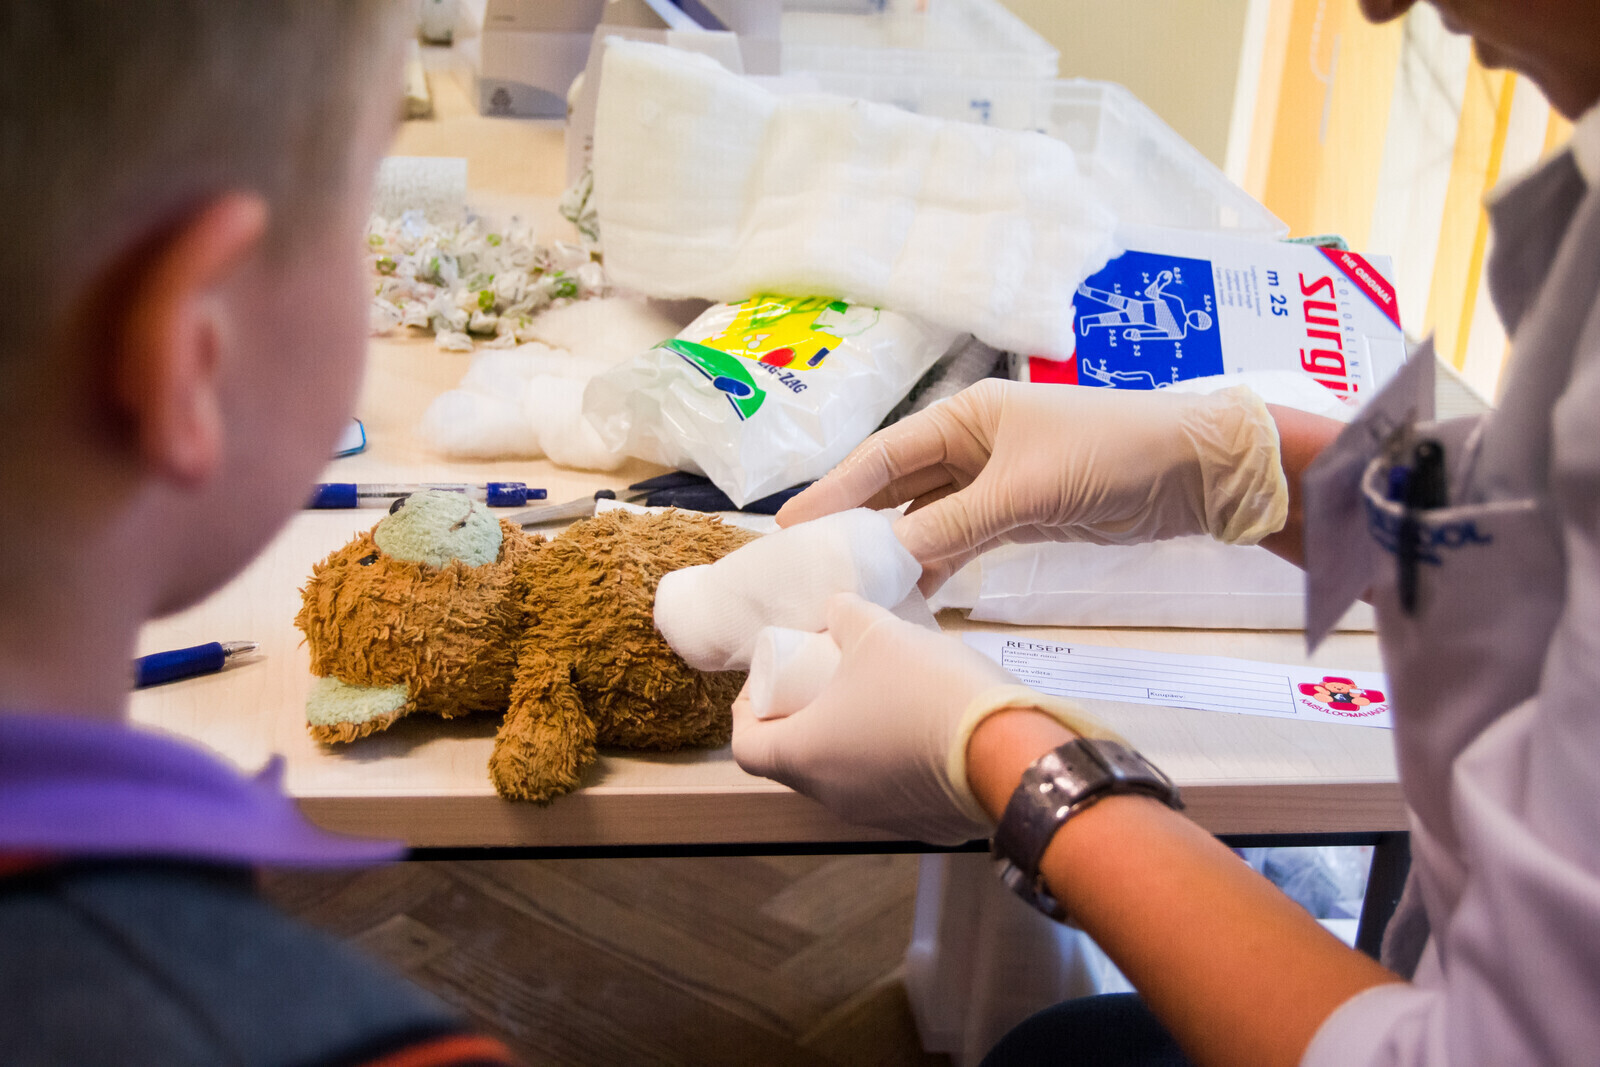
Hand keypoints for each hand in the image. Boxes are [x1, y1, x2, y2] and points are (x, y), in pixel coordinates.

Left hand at [731, 593, 1113, 845]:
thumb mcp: (880, 632)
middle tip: (829, 675)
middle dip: (806, 714)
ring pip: (847, 775)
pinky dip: (895, 758)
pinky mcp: (926, 825)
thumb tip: (837, 611)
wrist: (1011, 751)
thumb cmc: (925, 690)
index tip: (775, 678)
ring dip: (852, 736)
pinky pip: (895, 788)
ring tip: (882, 692)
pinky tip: (925, 724)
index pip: (746, 746)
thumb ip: (847, 616)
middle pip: (797, 759)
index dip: (748, 709)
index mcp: (805, 757)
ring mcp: (880, 818)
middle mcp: (833, 798)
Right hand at [776, 380, 1286, 590]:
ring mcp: (995, 481)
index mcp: (966, 417)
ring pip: (927, 519)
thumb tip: (890, 556)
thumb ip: (953, 524)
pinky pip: (961, 540)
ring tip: (850, 590)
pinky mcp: (1020, 513)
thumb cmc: (1112, 454)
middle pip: (897, 487)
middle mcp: (972, 444)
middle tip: (808, 565)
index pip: (884, 455)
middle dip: (855, 524)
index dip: (835, 491)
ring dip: (895, 551)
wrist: (1198, 471)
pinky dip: (937, 565)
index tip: (790, 526)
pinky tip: (912, 596)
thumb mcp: (1025, 491)